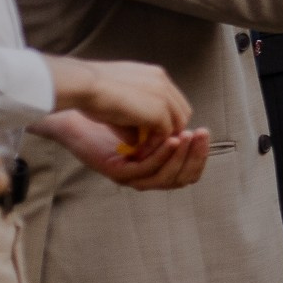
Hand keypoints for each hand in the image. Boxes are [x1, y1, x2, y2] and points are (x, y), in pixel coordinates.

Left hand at [31, 110, 210, 189]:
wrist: (78, 104)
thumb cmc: (111, 106)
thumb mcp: (146, 115)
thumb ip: (166, 125)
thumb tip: (186, 126)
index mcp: (154, 164)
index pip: (187, 169)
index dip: (199, 154)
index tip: (204, 133)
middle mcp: (143, 173)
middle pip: (181, 178)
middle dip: (194, 156)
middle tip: (200, 135)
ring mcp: (129, 175)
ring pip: (164, 177)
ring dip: (180, 157)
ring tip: (186, 137)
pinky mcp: (115, 171)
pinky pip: (145, 170)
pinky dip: (161, 156)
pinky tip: (169, 139)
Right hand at [45, 57, 191, 151]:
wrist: (83, 85)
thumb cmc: (89, 90)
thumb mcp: (116, 97)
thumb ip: (132, 112)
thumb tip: (136, 139)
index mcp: (153, 74)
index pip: (172, 100)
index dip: (164, 118)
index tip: (149, 132)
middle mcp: (162, 82)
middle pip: (180, 112)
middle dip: (168, 130)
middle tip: (149, 145)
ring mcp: (164, 96)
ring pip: (177, 125)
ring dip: (162, 140)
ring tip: (143, 151)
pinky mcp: (159, 112)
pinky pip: (165, 135)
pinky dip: (154, 146)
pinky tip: (138, 151)